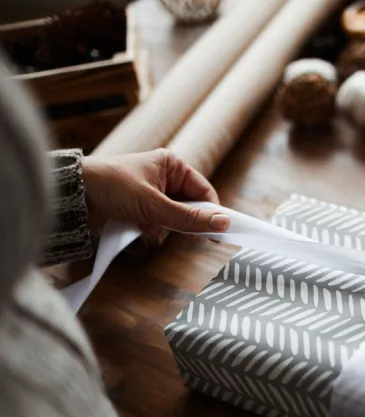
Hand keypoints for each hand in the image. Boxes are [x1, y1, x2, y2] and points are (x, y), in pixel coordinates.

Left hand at [82, 149, 229, 246]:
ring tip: (142, 226)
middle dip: (178, 223)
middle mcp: (164, 180)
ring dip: (160, 230)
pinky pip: (157, 228)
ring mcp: (152, 197)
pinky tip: (134, 230)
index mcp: (172, 166)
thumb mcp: (154, 204)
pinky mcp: (139, 212)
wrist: (71, 197)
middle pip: (189, 210)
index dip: (212, 212)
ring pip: (173, 222)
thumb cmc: (111, 187)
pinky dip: (149, 233)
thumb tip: (224, 223)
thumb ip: (189, 217)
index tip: (217, 233)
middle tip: (165, 226)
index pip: (204, 192)